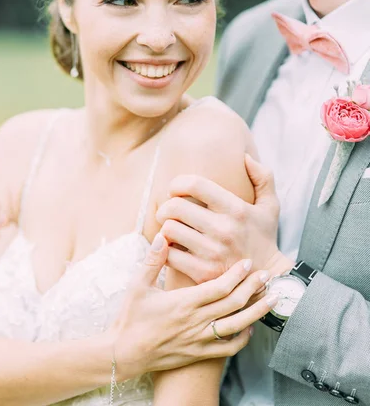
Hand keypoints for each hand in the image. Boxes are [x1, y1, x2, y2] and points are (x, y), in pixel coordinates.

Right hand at [112, 234, 277, 377]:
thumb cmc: (130, 318)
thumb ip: (152, 260)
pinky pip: (227, 348)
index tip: (248, 262)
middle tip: (267, 274)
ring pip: (236, 326)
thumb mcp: (137, 285)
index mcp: (183, 303)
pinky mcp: (198, 354)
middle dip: (254, 288)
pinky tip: (250, 327)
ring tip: (273, 299)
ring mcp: (199, 340)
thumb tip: (162, 236)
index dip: (237, 275)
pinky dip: (243, 337)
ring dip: (257, 311)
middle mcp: (196, 322)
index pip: (219, 287)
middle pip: (233, 304)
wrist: (124, 354)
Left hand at [156, 154, 292, 283]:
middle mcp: (224, 229)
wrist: (268, 278)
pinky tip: (173, 248)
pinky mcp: (203, 273)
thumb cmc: (264, 237)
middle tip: (168, 211)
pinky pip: (169, 255)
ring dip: (165, 228)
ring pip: (169, 230)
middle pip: (175, 207)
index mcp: (236, 209)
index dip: (178, 183)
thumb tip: (245, 157)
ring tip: (171, 229)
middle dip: (165, 206)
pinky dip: (166, 250)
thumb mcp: (270, 206)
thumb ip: (263, 177)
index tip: (175, 190)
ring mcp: (212, 253)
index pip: (195, 184)